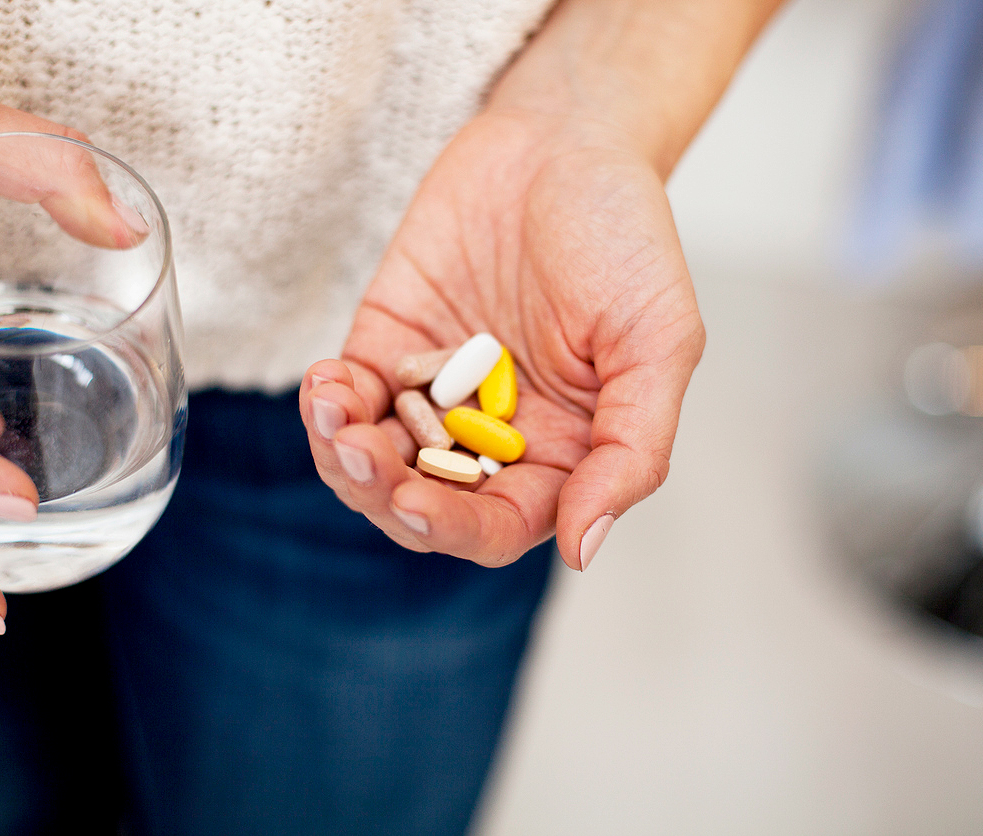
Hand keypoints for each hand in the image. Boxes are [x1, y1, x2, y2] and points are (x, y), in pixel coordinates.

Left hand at [300, 106, 703, 570]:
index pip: (498, 523)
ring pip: (375, 462)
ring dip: (343, 454)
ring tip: (333, 412)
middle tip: (360, 454)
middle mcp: (493, 437)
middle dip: (381, 492)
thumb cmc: (625, 236)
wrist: (564, 139)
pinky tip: (325, 382)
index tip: (413, 502)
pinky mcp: (389, 346)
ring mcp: (435, 394)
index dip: (453, 525)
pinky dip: (328, 401)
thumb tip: (583, 549)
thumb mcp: (658, 344)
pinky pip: (350, 397)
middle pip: (422, 504)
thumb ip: (630, 450)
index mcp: (560, 453)